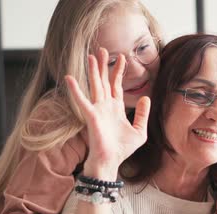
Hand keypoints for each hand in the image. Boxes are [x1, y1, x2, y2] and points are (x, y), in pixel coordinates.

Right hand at [65, 48, 150, 177]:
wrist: (111, 162)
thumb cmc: (122, 150)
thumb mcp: (140, 132)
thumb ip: (143, 115)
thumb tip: (146, 98)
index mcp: (116, 109)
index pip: (116, 85)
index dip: (118, 71)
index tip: (121, 57)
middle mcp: (105, 106)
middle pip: (104, 81)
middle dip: (103, 65)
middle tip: (102, 49)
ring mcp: (97, 110)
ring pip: (95, 86)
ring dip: (93, 71)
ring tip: (91, 56)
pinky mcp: (91, 116)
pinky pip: (82, 101)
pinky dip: (75, 90)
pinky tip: (70, 78)